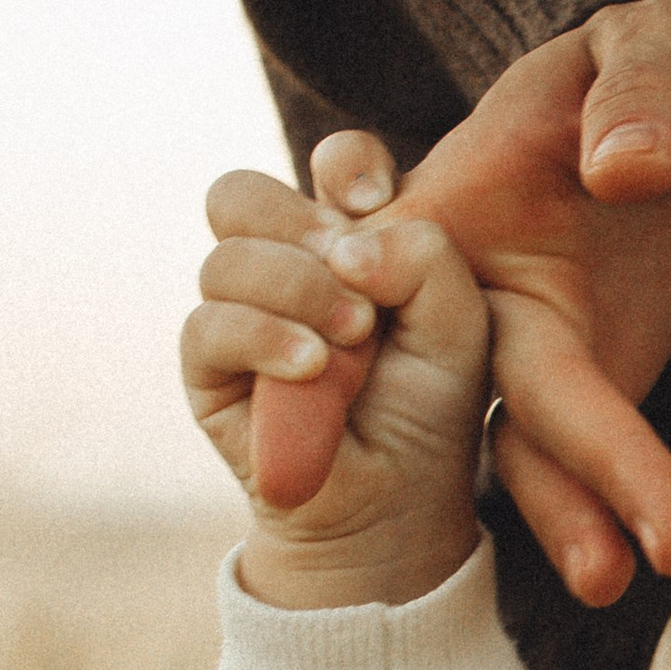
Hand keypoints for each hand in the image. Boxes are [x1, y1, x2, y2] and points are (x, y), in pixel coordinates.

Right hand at [183, 160, 489, 608]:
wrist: (398, 504)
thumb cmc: (433, 407)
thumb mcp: (462, 326)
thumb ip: (426, 259)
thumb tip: (343, 245)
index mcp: (350, 239)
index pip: (331, 165)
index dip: (347, 165)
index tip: (378, 200)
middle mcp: (284, 266)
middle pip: (242, 193)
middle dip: (296, 219)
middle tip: (350, 267)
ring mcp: (239, 313)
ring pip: (227, 256)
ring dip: (295, 287)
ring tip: (351, 337)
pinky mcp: (209, 368)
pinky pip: (208, 324)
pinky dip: (263, 336)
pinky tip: (312, 365)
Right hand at [253, 0, 670, 604]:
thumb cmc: (664, 49)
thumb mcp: (666, 42)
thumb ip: (643, 90)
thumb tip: (623, 169)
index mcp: (448, 202)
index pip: (396, 291)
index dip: (345, 378)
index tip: (329, 461)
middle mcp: (467, 283)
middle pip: (464, 383)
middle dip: (488, 463)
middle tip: (560, 553)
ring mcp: (524, 334)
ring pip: (521, 433)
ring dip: (563, 507)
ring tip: (612, 579)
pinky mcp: (581, 367)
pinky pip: (578, 441)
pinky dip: (602, 497)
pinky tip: (647, 559)